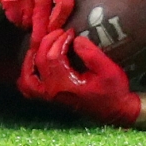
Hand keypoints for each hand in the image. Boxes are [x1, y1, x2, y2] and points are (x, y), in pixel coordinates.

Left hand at [18, 28, 141, 126]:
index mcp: (65, 85)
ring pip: (27, 77)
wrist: (117, 112)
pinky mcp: (50, 98)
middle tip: (59, 33)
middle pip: (40, 61)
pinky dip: (28, 74)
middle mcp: (52, 92)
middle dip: (48, 42)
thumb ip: (91, 53)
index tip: (71, 32)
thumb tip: (75, 40)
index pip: (53, 56)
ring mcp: (49, 97)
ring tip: (42, 44)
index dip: (60, 40)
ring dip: (31, 58)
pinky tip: (36, 62)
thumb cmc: (114, 91)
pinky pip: (29, 87)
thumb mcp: (108, 70)